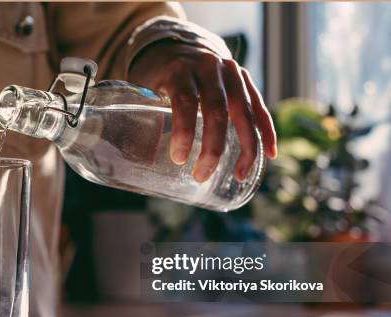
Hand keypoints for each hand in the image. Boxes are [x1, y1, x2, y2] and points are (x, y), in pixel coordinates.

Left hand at [129, 40, 276, 181]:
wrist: (177, 47)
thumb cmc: (156, 77)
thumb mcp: (143, 90)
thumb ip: (145, 118)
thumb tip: (143, 162)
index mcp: (180, 69)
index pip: (185, 100)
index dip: (184, 131)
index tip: (179, 159)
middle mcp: (209, 67)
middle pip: (217, 110)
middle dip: (212, 148)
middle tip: (201, 174)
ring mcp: (231, 72)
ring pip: (244, 112)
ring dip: (245, 147)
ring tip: (239, 175)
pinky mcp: (244, 79)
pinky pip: (259, 107)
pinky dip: (266, 132)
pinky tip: (269, 156)